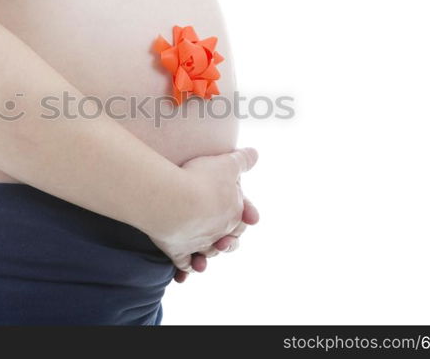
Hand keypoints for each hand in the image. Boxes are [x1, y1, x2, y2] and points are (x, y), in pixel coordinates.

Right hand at [149, 147, 258, 276]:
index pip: (243, 220)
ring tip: (202, 259)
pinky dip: (183, 270)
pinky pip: (182, 264)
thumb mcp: (225, 164)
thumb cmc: (200, 179)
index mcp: (233, 213)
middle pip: (227, 242)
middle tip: (224, 240)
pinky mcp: (177, 250)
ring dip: (206, 258)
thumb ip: (241, 160)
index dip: (244, 218)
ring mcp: (197, 243)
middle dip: (227, 242)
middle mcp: (218, 232)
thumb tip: (255, 153)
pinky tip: (182, 275)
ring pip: (206, 255)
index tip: (245, 217)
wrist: (174, 199)